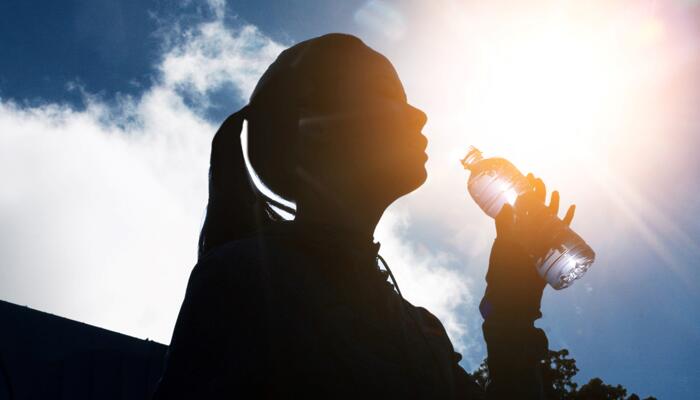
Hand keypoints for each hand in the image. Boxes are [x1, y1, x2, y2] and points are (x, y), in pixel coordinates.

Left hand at [481, 174, 574, 321]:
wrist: (515, 290)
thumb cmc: (505, 268)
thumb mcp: (504, 244)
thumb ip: (504, 226)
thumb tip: (506, 205)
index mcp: (518, 228)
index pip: (524, 204)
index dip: (527, 189)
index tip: (527, 176)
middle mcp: (530, 230)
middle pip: (538, 207)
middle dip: (539, 192)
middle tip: (538, 178)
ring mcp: (541, 238)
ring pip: (550, 217)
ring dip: (554, 204)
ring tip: (555, 191)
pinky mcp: (551, 248)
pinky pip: (562, 232)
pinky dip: (567, 220)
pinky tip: (572, 208)